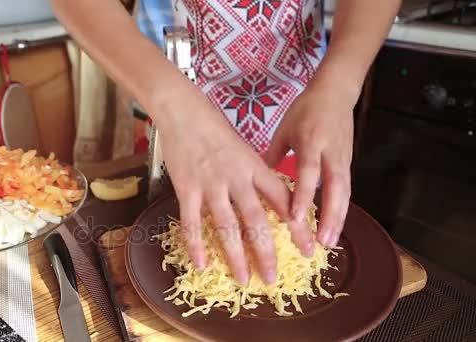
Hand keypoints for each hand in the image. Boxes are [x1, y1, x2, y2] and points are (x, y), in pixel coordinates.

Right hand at [156, 87, 293, 284]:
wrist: (183, 111)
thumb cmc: (214, 127)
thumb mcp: (244, 148)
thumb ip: (256, 174)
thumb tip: (270, 198)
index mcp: (255, 168)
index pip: (283, 202)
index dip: (297, 228)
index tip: (308, 250)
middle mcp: (237, 179)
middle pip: (257, 222)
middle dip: (266, 253)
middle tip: (272, 278)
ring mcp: (211, 185)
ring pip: (227, 228)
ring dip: (236, 257)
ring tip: (243, 279)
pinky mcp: (187, 189)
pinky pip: (192, 223)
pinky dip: (197, 245)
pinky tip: (203, 264)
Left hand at [265, 82, 354, 248]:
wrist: (335, 93)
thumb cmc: (305, 110)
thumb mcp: (284, 129)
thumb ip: (273, 155)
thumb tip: (256, 184)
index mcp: (311, 141)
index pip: (308, 172)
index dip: (303, 196)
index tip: (295, 219)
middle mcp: (330, 153)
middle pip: (335, 188)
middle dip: (329, 216)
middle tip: (321, 242)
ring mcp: (343, 158)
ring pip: (344, 193)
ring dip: (338, 219)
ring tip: (329, 243)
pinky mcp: (349, 163)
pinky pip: (346, 190)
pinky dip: (341, 210)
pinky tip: (333, 228)